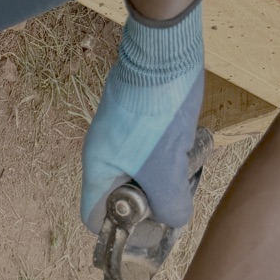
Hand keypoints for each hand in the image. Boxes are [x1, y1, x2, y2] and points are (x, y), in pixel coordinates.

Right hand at [81, 0, 204, 231]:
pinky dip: (169, 155)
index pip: (94, 217)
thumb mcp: (167, 167)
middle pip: (123, 197)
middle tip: (174, 196)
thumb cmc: (157, 107)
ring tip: (183, 164)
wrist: (165, 46)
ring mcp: (120, 133)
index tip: (144, 232)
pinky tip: (185, 144)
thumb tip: (175, 220)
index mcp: (98, 167)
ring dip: (164, 177)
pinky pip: (151, 150)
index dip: (117, 232)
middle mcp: (103, 152)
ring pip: (140, 173)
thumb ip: (170, 205)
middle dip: (150, 203)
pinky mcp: (138, 118)